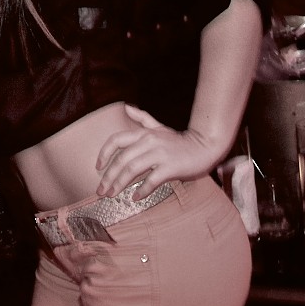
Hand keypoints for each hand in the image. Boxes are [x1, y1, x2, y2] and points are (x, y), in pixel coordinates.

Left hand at [95, 104, 224, 196]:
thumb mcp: (159, 127)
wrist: (206, 147)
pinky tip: (135, 198)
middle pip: (121, 160)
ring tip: (112, 195)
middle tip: (101, 190)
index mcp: (144, 134)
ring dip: (119, 184)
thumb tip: (126, 107)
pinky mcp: (171, 167)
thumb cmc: (180, 141)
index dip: (104, 154)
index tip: (98, 168)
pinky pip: (151, 180)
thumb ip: (142, 118)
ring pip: (132, 169)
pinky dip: (141, 190)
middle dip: (108, 177)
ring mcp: (160, 154)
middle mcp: (149, 142)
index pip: (116, 140)